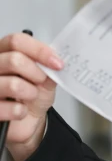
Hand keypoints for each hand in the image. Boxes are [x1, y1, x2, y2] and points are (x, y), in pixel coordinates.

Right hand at [0, 33, 63, 160]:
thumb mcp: (45, 78)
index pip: (16, 41)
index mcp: (5, 53)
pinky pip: (10, 108)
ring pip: (13, 84)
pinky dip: (21, 111)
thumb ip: (48, 67)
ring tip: (30, 96)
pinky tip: (20, 110)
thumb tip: (55, 62)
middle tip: (41, 81)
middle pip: (14, 60)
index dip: (39, 50)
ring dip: (30, 93)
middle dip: (37, 73)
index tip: (56, 63)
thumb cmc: (32, 96)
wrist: (27, 120)